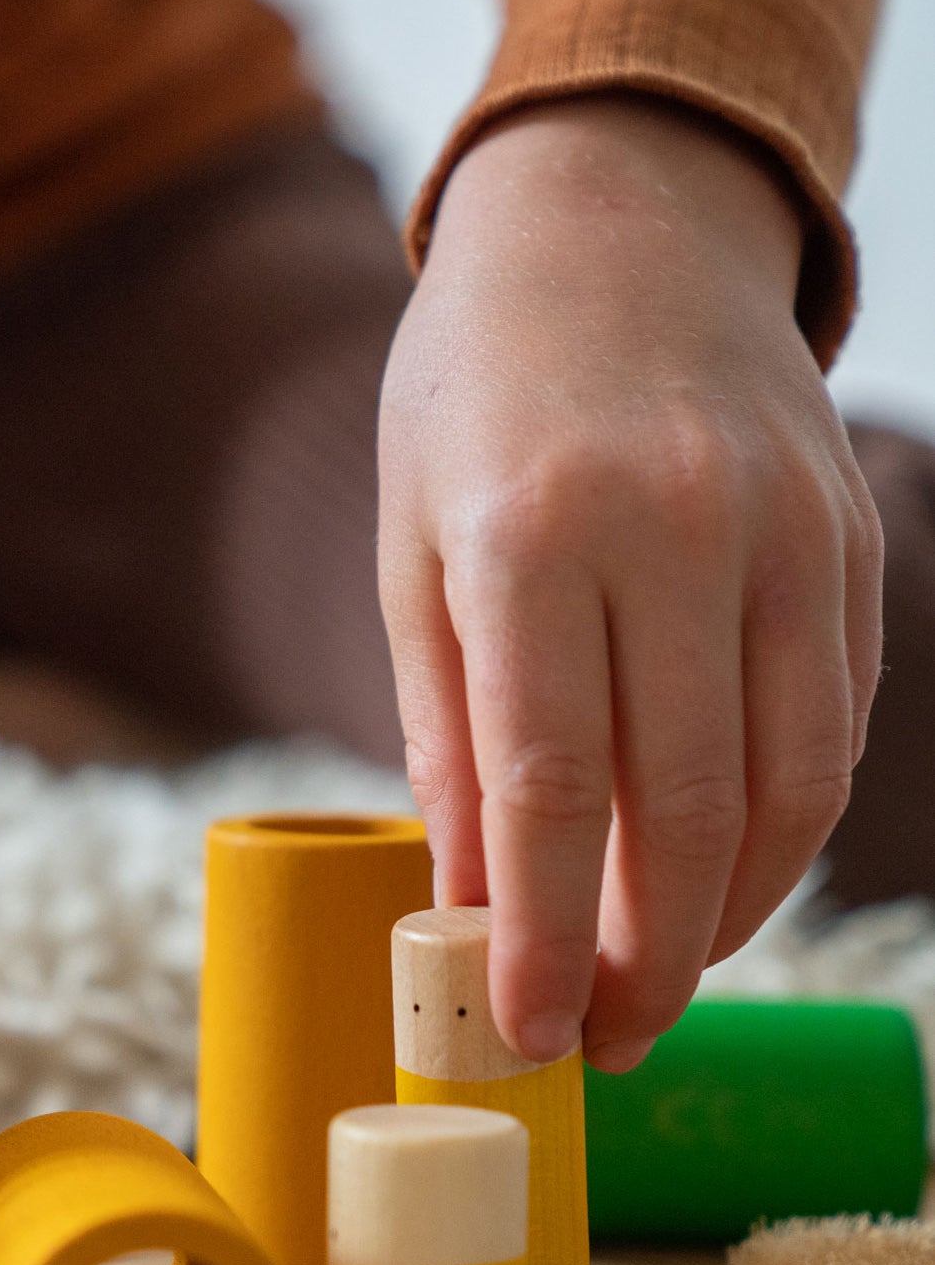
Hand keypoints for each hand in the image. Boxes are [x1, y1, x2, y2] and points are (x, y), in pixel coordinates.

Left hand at [378, 95, 882, 1071]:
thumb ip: (449, 729)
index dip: (542, 932)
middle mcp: (675, 526)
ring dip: (733, 909)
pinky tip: (728, 867)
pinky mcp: (850, 533)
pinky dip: (788, 820)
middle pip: (682, 803)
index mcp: (530, 530)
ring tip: (667, 974)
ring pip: (789, 781)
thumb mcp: (415, 551)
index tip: (527, 1032)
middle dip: (649, 956)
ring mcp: (784, 526)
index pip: (546, 782)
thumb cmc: (475, 399)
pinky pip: (837, 717)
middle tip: (608, 1040)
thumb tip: (474, 897)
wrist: (615, 224)